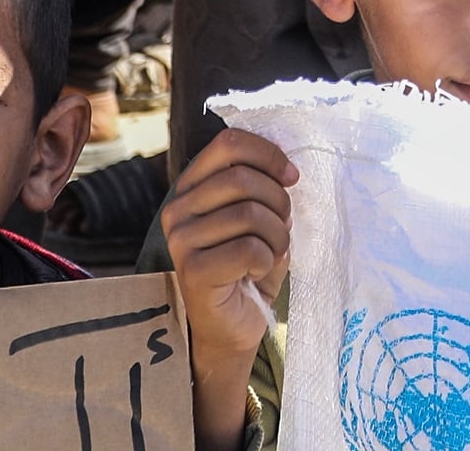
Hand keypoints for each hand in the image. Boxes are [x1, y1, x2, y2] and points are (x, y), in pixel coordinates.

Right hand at [163, 129, 297, 450]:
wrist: (231, 326)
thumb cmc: (247, 267)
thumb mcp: (257, 217)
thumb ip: (262, 187)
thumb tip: (287, 169)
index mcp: (192, 187)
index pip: (229, 143)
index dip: (268, 155)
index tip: (291, 177)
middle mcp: (178, 209)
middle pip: (242, 177)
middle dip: (277, 201)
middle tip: (282, 228)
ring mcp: (180, 240)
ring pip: (249, 212)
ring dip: (276, 235)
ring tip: (271, 252)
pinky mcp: (192, 270)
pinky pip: (248, 248)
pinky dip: (266, 259)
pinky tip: (256, 271)